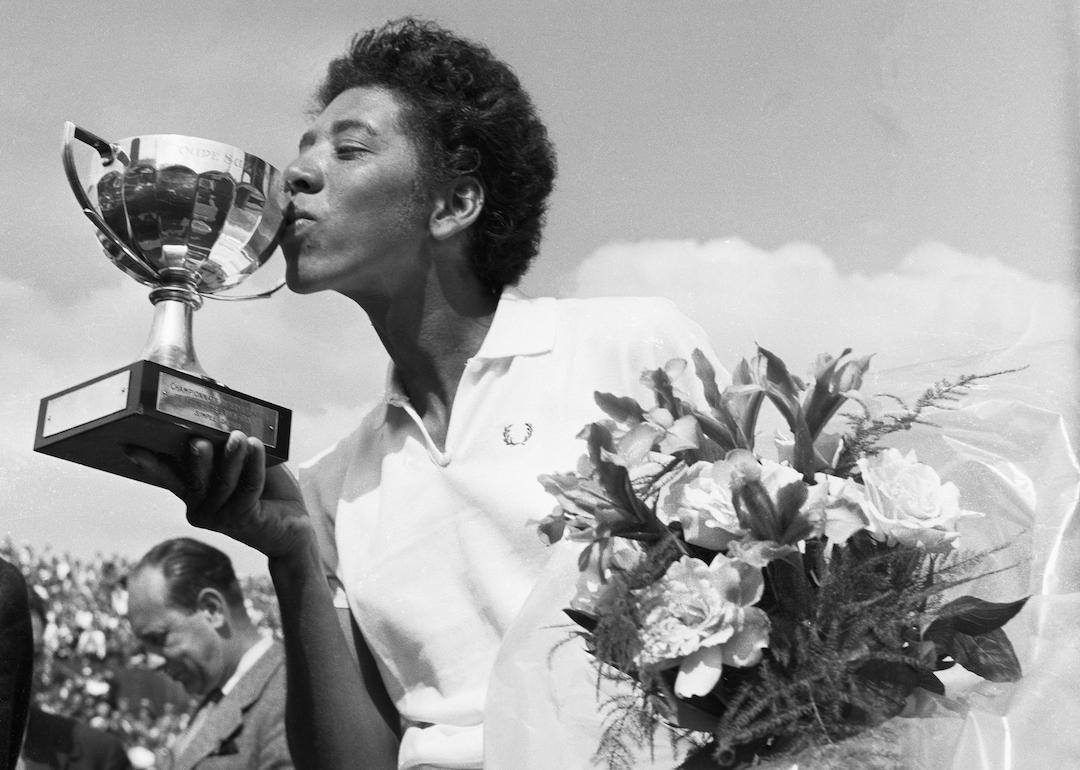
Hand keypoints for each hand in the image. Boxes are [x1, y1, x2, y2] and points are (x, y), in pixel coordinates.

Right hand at [125, 431, 313, 558]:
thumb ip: (229, 441)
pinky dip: (254, 465)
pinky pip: (248, 488)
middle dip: (196, 458)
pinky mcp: (244, 520)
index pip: (168, 476)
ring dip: (232, 457)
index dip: (151, 464)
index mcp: (194, 492)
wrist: (292, 528)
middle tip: (198, 440)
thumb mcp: (244, 462)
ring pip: (223, 483)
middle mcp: (200, 508)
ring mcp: (220, 518)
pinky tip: (257, 446)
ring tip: (239, 436)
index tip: (132, 447)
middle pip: (195, 478)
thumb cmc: (266, 489)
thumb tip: (223, 399)